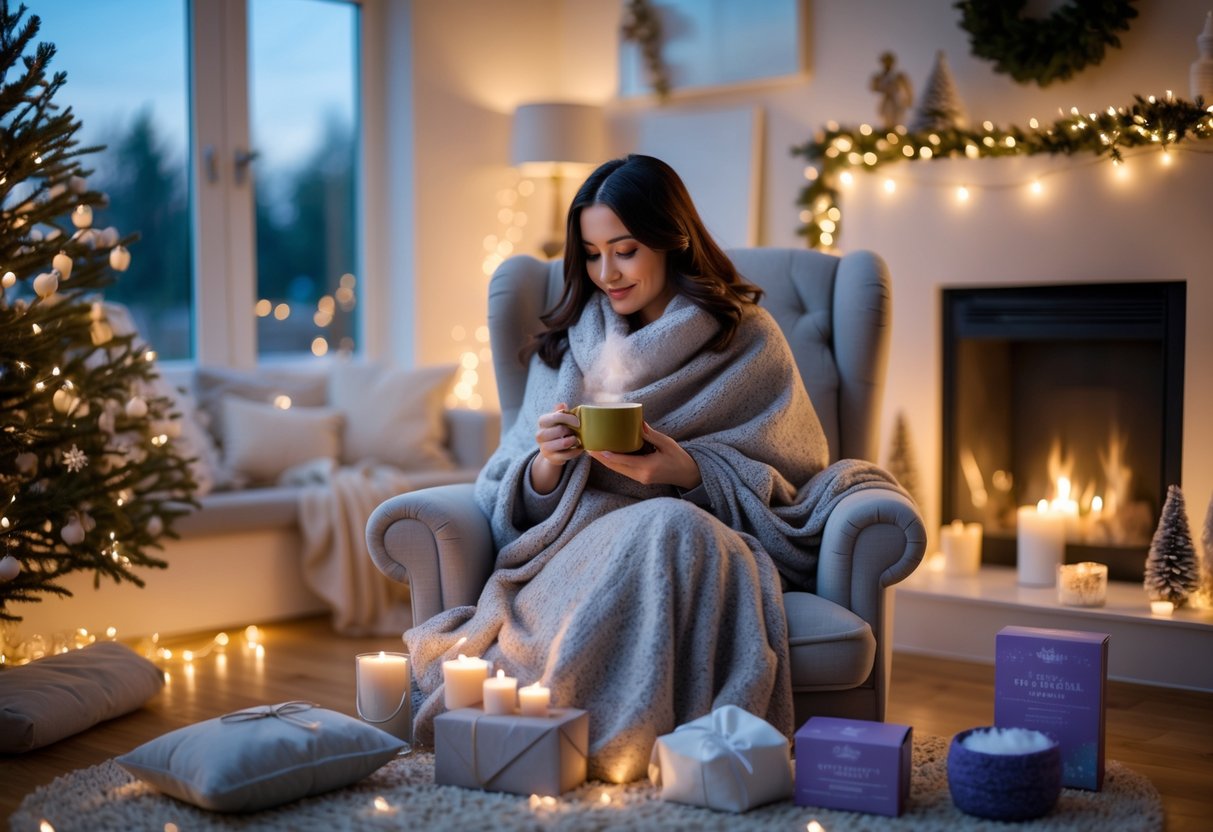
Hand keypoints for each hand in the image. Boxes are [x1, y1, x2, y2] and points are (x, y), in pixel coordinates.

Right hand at [531, 403, 581, 492]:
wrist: (552, 450)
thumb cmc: (558, 430)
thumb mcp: (559, 419)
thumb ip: (560, 412)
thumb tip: (562, 404)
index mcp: (542, 421)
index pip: (555, 417)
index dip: (569, 418)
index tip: (578, 422)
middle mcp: (540, 435)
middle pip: (560, 430)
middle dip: (571, 431)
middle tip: (576, 432)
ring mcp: (544, 448)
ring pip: (564, 443)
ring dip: (574, 441)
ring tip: (576, 439)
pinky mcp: (552, 458)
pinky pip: (567, 455)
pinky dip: (576, 451)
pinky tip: (579, 448)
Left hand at [587, 422, 701, 490]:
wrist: (688, 474)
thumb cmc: (679, 457)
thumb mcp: (667, 443)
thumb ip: (651, 435)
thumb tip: (637, 424)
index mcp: (648, 467)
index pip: (624, 461)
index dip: (608, 456)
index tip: (596, 449)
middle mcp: (641, 475)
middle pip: (616, 467)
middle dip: (601, 459)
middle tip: (588, 448)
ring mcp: (640, 478)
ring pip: (618, 470)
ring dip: (605, 461)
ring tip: (593, 451)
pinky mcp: (640, 478)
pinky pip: (623, 470)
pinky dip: (614, 462)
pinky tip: (606, 455)